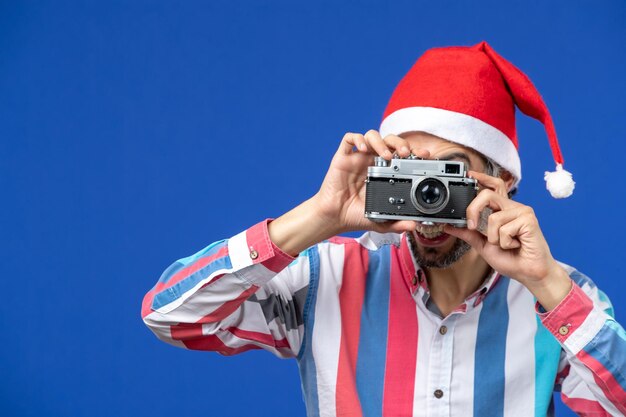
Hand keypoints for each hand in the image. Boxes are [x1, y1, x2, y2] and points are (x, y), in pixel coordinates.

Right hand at [313, 130, 426, 234]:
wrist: (336, 217)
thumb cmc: (356, 215)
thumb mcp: (381, 222)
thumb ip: (397, 223)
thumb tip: (413, 225)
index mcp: (384, 172)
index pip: (401, 154)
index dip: (414, 151)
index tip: (424, 156)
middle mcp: (372, 162)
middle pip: (389, 140)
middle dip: (400, 143)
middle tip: (406, 154)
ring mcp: (358, 158)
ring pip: (372, 136)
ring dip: (381, 141)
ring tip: (386, 155)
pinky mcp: (343, 157)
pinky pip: (349, 139)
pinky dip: (358, 139)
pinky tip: (363, 150)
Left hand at [443, 171, 571, 307]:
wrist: (528, 273)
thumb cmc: (511, 258)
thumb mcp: (483, 245)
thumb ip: (468, 234)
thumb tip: (448, 226)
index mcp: (503, 211)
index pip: (494, 186)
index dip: (483, 178)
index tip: (470, 174)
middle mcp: (512, 207)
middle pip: (487, 194)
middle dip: (473, 210)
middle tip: (472, 226)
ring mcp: (522, 212)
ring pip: (493, 218)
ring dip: (494, 238)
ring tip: (507, 244)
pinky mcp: (529, 220)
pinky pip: (504, 228)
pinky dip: (505, 242)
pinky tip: (517, 245)